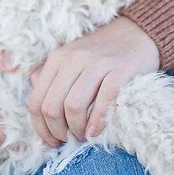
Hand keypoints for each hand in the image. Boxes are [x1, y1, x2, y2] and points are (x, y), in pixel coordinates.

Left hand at [27, 17, 158, 145]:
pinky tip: (95, 132)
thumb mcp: (70, 60)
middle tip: (69, 140)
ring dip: (76, 130)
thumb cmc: (101, 54)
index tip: (52, 141)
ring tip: (83, 136)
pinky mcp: (119, 70)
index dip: (41, 128)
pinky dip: (97, 121)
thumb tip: (37, 107)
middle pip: (52, 107)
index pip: (36, 101)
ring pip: (73, 106)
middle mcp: (73, 58)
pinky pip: (103, 100)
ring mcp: (96, 63)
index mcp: (56, 59)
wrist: (136, 34)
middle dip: (58, 131)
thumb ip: (49, 78)